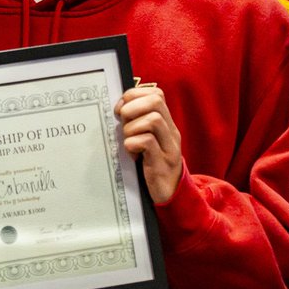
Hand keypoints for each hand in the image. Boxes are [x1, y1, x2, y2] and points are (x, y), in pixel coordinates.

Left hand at [115, 86, 182, 203]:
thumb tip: (118, 109)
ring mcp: (169, 147)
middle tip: (123, 123)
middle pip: (156, 101)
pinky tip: (131, 154)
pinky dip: (133, 144)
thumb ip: (137, 124)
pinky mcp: (162, 163)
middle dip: (132, 107)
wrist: (169, 194)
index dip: (134, 95)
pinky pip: (147, 142)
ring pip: (153, 120)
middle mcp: (171, 132)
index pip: (156, 94)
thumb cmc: (151, 165)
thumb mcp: (146, 141)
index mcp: (167, 124)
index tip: (120, 109)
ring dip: (132, 128)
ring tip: (128, 140)